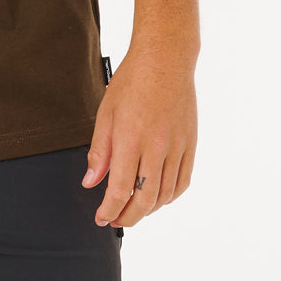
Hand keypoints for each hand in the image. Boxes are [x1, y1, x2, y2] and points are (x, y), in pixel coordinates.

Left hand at [81, 42, 196, 227]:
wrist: (165, 60)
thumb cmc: (132, 81)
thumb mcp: (105, 112)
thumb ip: (99, 151)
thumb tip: (90, 182)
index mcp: (130, 138)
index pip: (119, 190)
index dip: (109, 210)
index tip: (101, 217)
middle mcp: (156, 147)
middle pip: (144, 200)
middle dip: (128, 217)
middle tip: (116, 220)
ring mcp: (177, 148)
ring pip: (164, 195)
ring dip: (148, 209)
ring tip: (133, 209)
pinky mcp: (190, 145)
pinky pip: (182, 182)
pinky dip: (169, 197)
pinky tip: (158, 196)